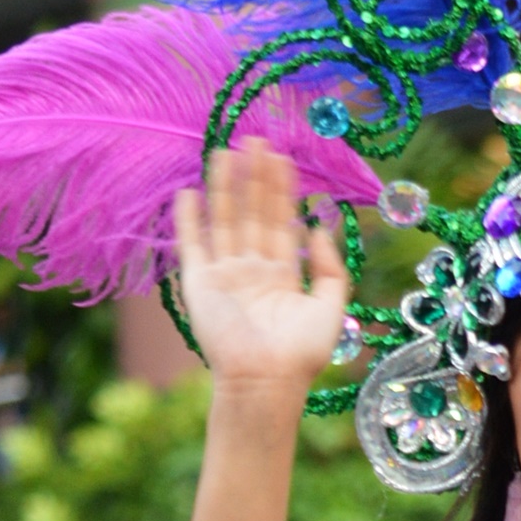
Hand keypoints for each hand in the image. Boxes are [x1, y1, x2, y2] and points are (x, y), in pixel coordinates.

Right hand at [173, 137, 347, 390]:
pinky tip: (190, 191)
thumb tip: (319, 227)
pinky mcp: (200, 282)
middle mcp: (251, 270)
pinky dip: (189, 219)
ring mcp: (224, 274)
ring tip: (225, 151)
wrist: (265, 381)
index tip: (282, 157)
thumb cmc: (300, 353)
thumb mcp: (332, 306)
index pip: (280, 222)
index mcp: (282, 275)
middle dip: (254, 178)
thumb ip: (330, 267)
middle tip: (255, 139)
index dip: (281, 190)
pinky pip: (193, 244)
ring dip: (224, 186)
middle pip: (252, 213)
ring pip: (224, 220)